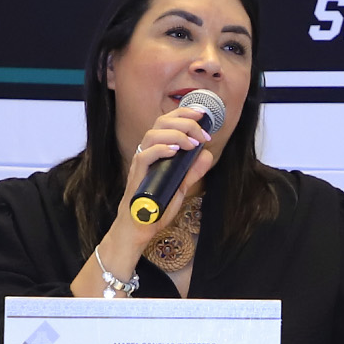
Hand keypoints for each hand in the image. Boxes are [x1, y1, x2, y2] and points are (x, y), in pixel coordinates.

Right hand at [123, 97, 222, 220]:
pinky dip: (161, 149)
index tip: (203, 116)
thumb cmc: (156, 207)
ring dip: (176, 134)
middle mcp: (147, 153)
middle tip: (203, 133)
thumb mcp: (181, 187)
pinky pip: (144, 156)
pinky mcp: (136, 176)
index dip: (185, 114)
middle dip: (184, 121)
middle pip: (160, 122)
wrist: (140, 229)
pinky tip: (175, 151)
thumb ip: (193, 171)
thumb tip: (207, 154)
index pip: (167, 122)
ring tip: (192, 143)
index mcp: (157, 151)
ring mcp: (140, 164)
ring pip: (152, 135)